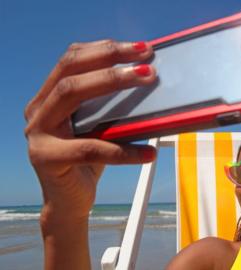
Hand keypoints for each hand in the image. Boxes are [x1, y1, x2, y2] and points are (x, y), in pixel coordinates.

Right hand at [25, 40, 157, 223]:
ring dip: (115, 83)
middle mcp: (39, 109)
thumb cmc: (89, 160)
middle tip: (147, 64)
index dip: (105, 48)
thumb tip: (151, 80)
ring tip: (149, 81)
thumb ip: (112, 105)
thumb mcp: (100, 126)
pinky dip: (124, 150)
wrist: (70, 202)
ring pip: (73, 95)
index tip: (140, 48)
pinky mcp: (46, 158)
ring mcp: (38, 133)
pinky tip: (150, 153)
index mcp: (49, 96)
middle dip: (111, 60)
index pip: (72, 59)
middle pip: (71, 71)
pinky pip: (90, 148)